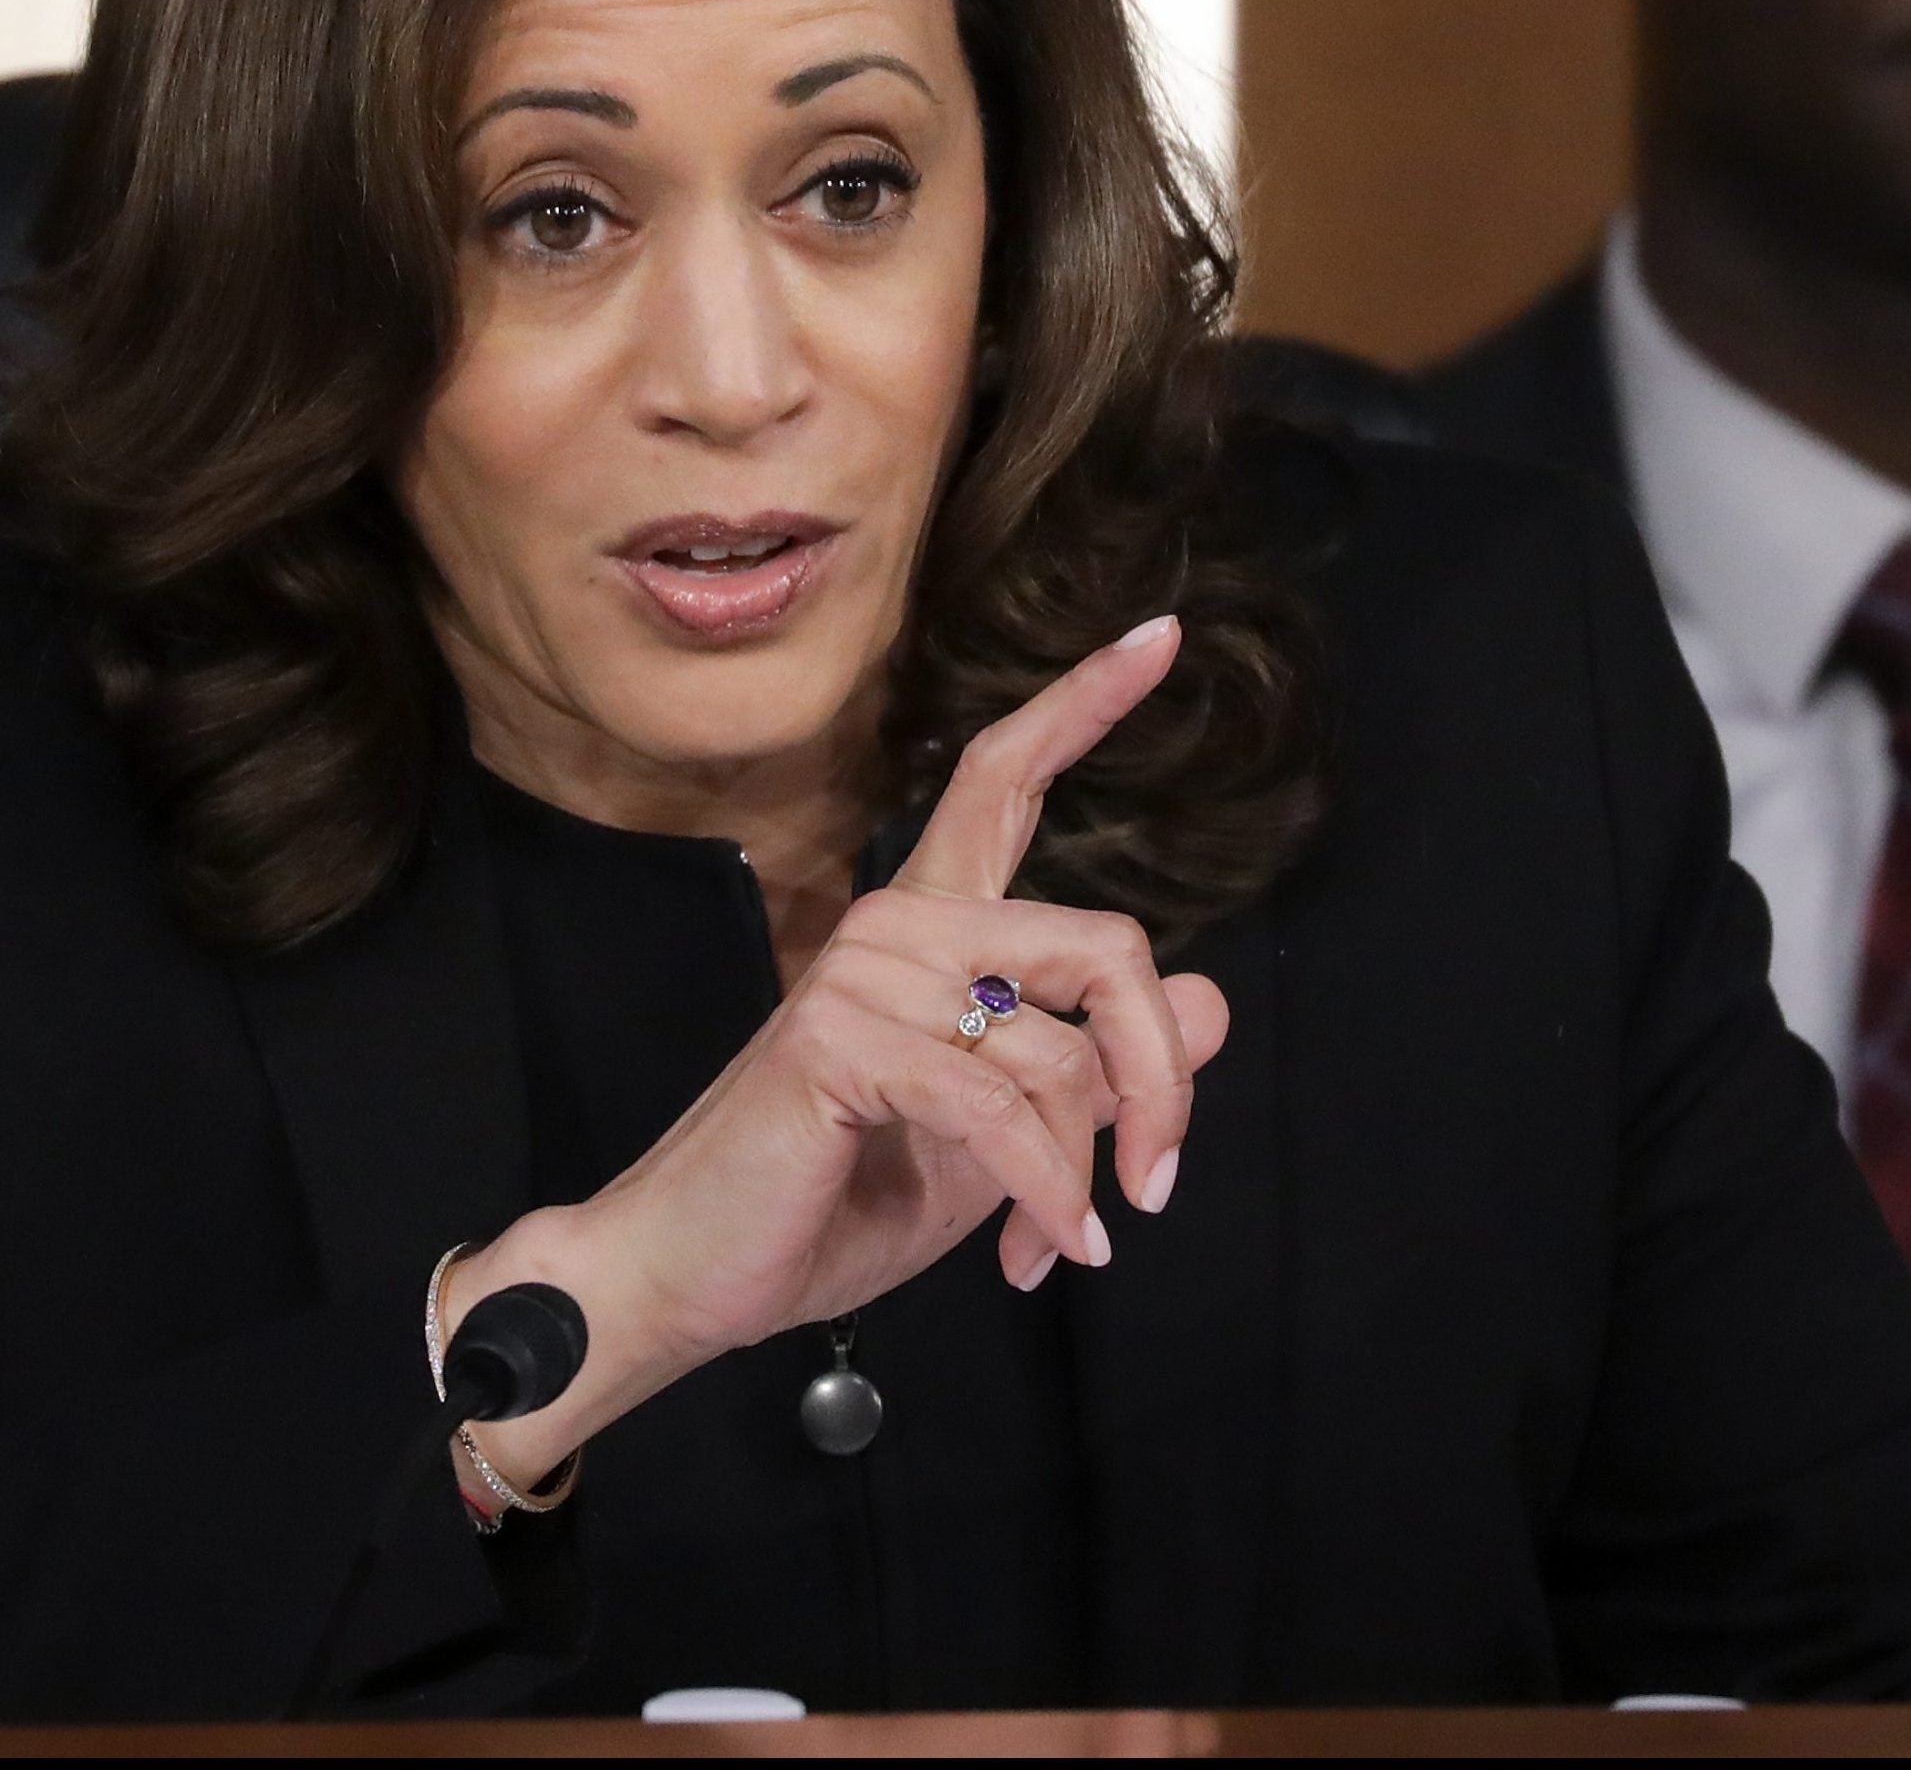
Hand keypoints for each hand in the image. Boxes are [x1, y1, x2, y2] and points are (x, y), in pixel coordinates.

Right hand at [443, 616, 1231, 1468]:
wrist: (699, 1277)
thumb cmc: (836, 1199)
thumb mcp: (1006, 1139)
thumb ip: (1095, 1066)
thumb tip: (1212, 1001)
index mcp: (932, 929)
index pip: (1006, 780)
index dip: (1086, 705)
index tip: (1163, 633)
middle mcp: (900, 924)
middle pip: (1105, 944)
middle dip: (1158, 1078)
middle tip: (1157, 1182)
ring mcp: (866, 972)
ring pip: (1062, 1049)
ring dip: (1085, 1170)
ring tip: (1061, 1241)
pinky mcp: (841, 1037)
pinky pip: (1001, 1107)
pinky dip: (1044, 1192)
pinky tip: (1042, 1249)